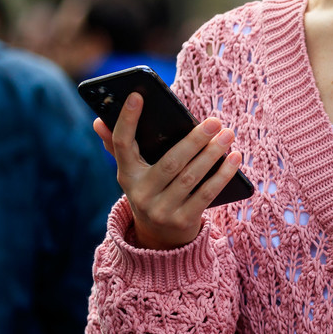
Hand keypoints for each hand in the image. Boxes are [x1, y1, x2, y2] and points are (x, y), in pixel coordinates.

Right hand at [95, 93, 241, 250]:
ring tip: (227, 134)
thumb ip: (119, 147)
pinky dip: (222, 174)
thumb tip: (98, 121)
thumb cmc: (152, 190)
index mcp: (126, 175)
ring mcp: (161, 210)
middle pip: (170, 162)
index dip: (127, 120)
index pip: (122, 144)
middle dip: (194, 140)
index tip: (138, 95)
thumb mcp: (134, 173)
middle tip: (214, 121)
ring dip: (212, 154)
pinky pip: (206, 193)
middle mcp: (140, 194)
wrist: (161, 238)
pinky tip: (234, 157)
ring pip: (190, 177)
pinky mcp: (182, 221)